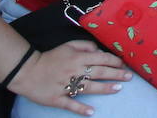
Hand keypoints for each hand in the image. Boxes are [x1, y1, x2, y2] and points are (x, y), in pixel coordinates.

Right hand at [12, 39, 128, 115]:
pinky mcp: (57, 98)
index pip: (101, 58)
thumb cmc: (51, 57)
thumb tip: (99, 51)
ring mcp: (66, 85)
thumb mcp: (68, 45)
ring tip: (118, 89)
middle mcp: (74, 71)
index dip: (114, 61)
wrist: (27, 70)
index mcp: (77, 58)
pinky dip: (81, 108)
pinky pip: (71, 104)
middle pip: (99, 73)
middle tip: (129, 77)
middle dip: (116, 74)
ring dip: (105, 89)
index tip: (123, 65)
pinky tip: (92, 112)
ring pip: (89, 88)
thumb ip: (85, 46)